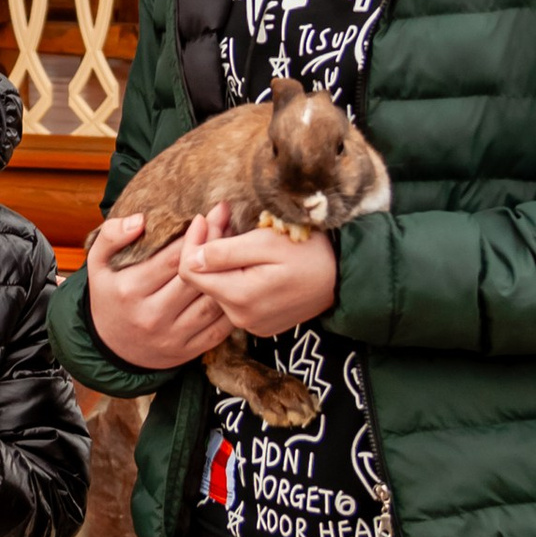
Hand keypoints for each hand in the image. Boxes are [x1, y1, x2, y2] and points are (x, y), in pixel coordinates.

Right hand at [82, 205, 234, 367]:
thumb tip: (140, 220)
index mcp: (130, 290)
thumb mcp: (98, 264)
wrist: (111, 349)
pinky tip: (236, 285)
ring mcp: (171, 336)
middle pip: (195, 277)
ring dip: (229, 274)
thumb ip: (111, 236)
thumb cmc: (110, 296)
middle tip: (230, 225)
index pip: (172, 258)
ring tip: (236, 251)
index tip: (208, 215)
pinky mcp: (187, 350)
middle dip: (215, 248)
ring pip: (211, 302)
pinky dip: (231, 305)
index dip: (195, 234)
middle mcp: (151, 315)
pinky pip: (219, 328)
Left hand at [180, 218, 338, 333]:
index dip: (192, 241)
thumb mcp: (266, 243)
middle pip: (204, 278)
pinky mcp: (259, 322)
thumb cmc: (311, 253)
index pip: (190, 272)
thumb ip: (225, 253)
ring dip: (220, 257)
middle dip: (206, 243)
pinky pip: (234, 296)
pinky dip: (234, 272)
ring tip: (235, 229)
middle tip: (224, 213)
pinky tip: (246, 254)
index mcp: (239, 298)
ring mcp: (250, 323)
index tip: (205, 216)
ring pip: (218, 286)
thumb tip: (192, 259)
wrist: (345, 278)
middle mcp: (241, 317)